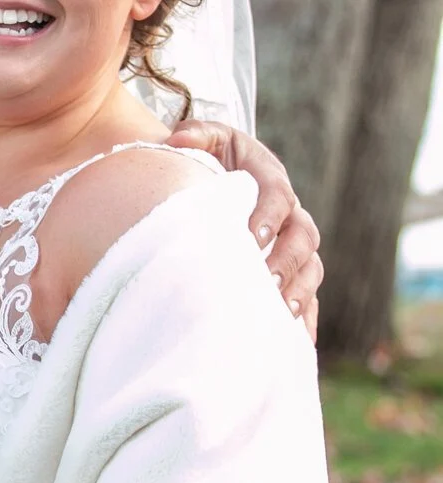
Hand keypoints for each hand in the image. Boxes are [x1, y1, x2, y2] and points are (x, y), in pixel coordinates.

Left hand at [168, 120, 321, 342]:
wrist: (212, 178)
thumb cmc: (205, 159)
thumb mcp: (201, 139)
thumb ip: (194, 135)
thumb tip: (178, 139)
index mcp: (269, 180)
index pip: (278, 197)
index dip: (270, 216)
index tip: (253, 237)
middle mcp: (289, 213)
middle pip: (302, 238)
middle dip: (287, 263)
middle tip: (267, 285)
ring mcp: (291, 243)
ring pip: (310, 268)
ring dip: (300, 291)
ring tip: (283, 313)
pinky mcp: (288, 269)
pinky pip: (306, 294)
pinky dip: (306, 317)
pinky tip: (297, 342)